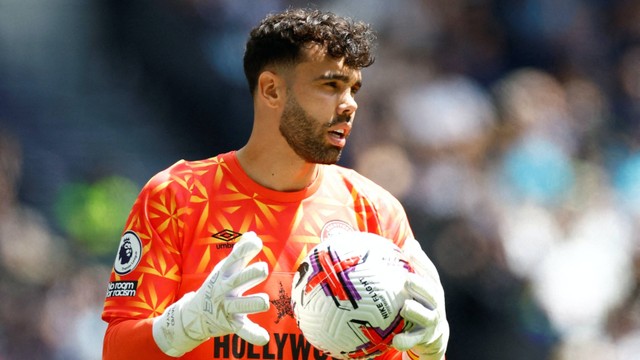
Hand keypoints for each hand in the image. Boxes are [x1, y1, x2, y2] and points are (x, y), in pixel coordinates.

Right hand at [152, 232, 269, 356]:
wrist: (194, 314)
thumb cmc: (217, 285)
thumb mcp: (225, 268)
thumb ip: (241, 252)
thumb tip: (253, 235)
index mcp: (225, 273)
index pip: (234, 259)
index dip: (245, 250)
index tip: (256, 242)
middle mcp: (225, 289)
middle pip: (238, 280)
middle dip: (250, 274)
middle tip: (264, 269)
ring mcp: (227, 307)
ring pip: (241, 305)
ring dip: (253, 303)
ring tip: (265, 301)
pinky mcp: (231, 323)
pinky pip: (242, 329)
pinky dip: (253, 335)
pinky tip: (264, 338)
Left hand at [394, 239, 448, 359]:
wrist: (434, 334)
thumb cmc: (422, 301)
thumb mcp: (421, 284)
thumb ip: (415, 265)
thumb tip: (409, 241)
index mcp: (433, 287)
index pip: (430, 272)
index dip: (421, 260)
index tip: (409, 250)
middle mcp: (436, 303)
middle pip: (432, 293)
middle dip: (421, 285)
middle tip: (407, 279)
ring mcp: (431, 320)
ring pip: (425, 316)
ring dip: (415, 311)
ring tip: (405, 307)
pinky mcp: (425, 337)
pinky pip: (414, 340)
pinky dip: (405, 341)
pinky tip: (395, 341)